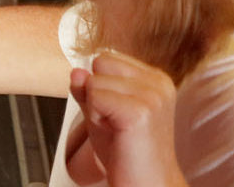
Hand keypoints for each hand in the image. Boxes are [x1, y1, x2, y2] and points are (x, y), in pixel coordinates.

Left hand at [67, 50, 189, 186]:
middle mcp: (158, 82)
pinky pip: (95, 97)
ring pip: (94, 81)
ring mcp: (152, 95)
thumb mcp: (100, 113)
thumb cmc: (127, 153)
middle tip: (114, 123)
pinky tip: (116, 133)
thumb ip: (87, 89)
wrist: (146, 184)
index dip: (99, 87)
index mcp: (155, 78)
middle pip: (99, 63)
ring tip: (117, 130)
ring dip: (95, 109)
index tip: (116, 113)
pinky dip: (96, 117)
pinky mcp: (141, 111)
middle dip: (96, 94)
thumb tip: (75, 70)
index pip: (105, 59)